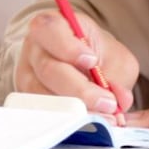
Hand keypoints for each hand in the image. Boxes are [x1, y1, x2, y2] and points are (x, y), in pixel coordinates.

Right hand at [15, 10, 138, 116]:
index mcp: (53, 25)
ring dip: (75, 109)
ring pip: (42, 95)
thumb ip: (119, 76)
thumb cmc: (97, 56)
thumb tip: (120, 100)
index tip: (91, 62)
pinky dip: (67, 120)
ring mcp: (27, 75)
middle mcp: (34, 49)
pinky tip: (87, 123)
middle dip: (80, 90)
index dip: (69, 48)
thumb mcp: (115, 58)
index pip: (50, 30)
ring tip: (102, 116)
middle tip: (108, 103)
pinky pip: (42, 112)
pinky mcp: (27, 99)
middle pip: (48, 69)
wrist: (83, 66)